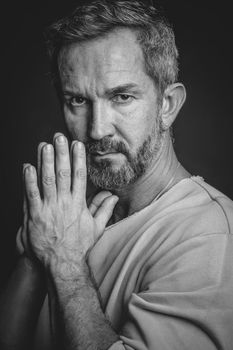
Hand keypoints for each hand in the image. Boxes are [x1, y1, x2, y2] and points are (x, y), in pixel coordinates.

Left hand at [23, 134, 117, 279]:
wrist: (63, 263)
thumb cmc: (80, 246)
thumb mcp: (97, 228)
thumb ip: (105, 210)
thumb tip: (114, 196)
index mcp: (79, 204)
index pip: (79, 176)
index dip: (78, 158)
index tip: (77, 145)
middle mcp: (64, 203)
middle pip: (63, 173)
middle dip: (61, 153)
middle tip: (59, 137)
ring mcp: (49, 209)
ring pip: (47, 180)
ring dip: (46, 161)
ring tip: (44, 145)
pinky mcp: (35, 215)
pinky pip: (31, 194)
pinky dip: (29, 180)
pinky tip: (28, 166)